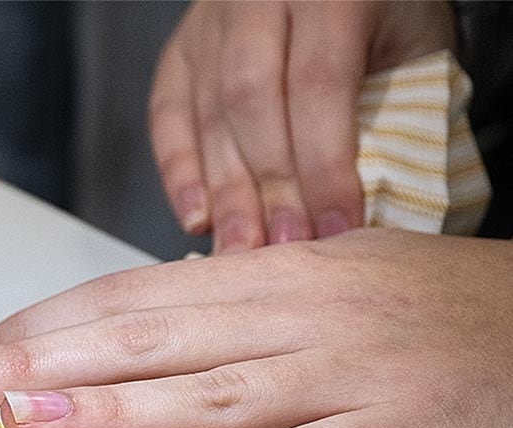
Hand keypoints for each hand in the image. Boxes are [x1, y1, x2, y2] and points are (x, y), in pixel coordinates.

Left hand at [0, 230, 512, 427]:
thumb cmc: (422, 303)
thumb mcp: (315, 282)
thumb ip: (224, 307)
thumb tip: (128, 331)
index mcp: (261, 277)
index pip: (125, 296)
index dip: (40, 324)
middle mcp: (287, 316)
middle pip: (140, 339)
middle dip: (32, 362)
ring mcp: (339, 375)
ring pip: (206, 393)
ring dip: (107, 410)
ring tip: (19, 421)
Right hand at [151, 1, 453, 251]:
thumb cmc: (383, 13)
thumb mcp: (414, 43)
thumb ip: (395, 109)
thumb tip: (374, 206)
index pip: (319, 84)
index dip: (325, 165)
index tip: (337, 229)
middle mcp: (257, 0)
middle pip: (251, 104)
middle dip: (269, 188)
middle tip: (284, 249)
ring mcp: (209, 25)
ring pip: (207, 117)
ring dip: (224, 193)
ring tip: (242, 250)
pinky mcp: (178, 51)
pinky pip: (167, 118)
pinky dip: (179, 174)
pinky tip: (198, 218)